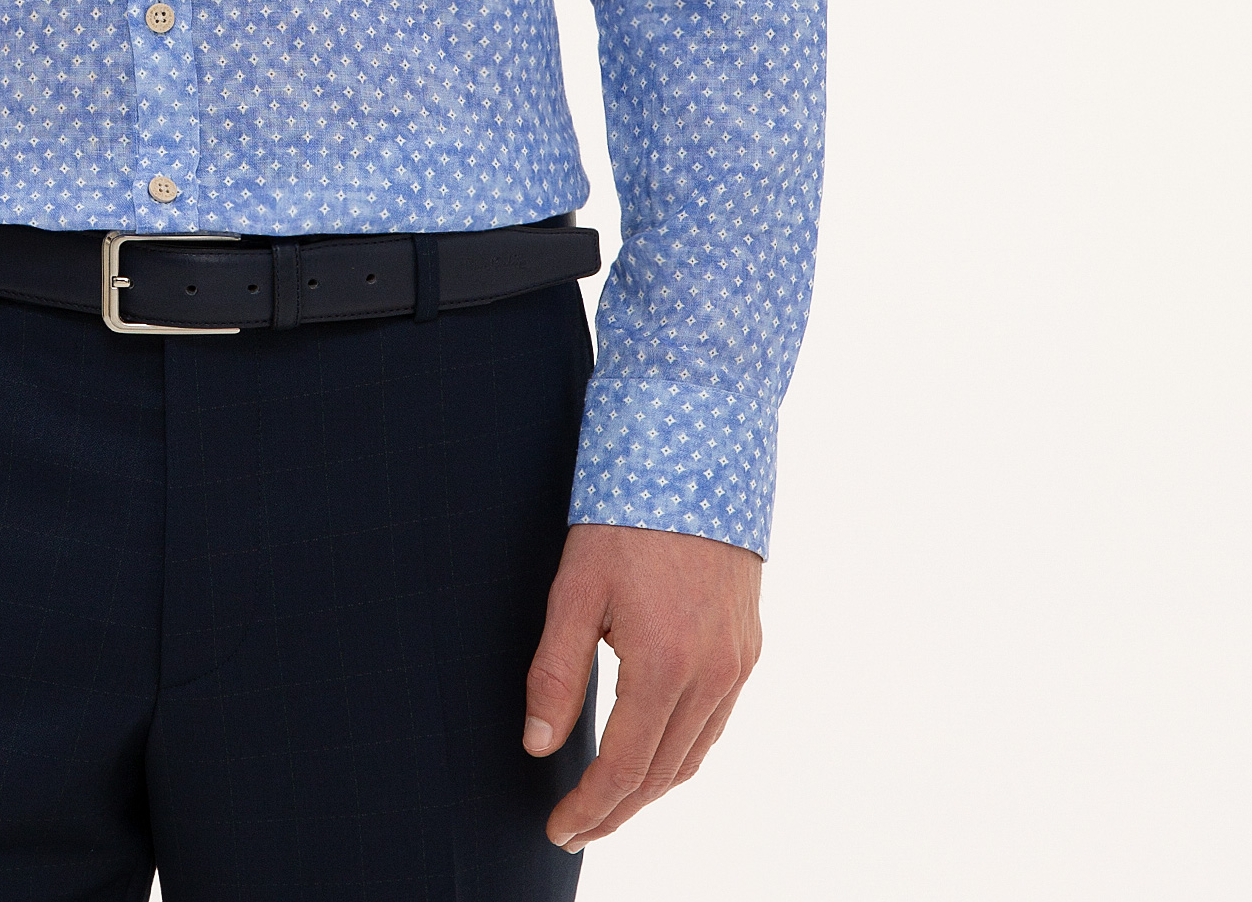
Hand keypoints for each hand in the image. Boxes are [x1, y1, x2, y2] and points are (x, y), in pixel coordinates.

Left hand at [522, 521, 761, 850]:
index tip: (558, 828)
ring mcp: (737, 663)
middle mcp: (712, 674)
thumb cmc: (627, 516)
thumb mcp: (575, 588)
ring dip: (651, 787)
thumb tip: (538, 745)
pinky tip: (653, 749)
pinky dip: (682, 750)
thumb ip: (556, 672)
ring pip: (694, 754)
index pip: (624, 767)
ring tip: (609, 801)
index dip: (590, 807)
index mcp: (665, 664)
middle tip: (577, 826)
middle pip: (662, 774)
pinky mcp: (748, 647)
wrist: (696, 457)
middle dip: (617, 810)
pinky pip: (716, 722)